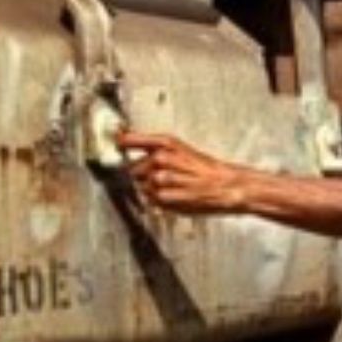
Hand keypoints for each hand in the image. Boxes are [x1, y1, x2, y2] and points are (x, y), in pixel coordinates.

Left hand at [120, 131, 248, 215]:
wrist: (227, 186)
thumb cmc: (207, 170)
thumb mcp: (183, 151)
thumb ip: (156, 150)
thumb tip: (129, 147)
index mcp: (166, 143)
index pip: (130, 140)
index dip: (119, 142)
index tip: (114, 142)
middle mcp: (161, 158)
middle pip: (133, 169)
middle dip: (143, 175)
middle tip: (165, 179)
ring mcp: (162, 179)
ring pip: (142, 186)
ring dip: (152, 190)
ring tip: (174, 189)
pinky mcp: (164, 197)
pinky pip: (151, 200)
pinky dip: (160, 201)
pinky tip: (176, 197)